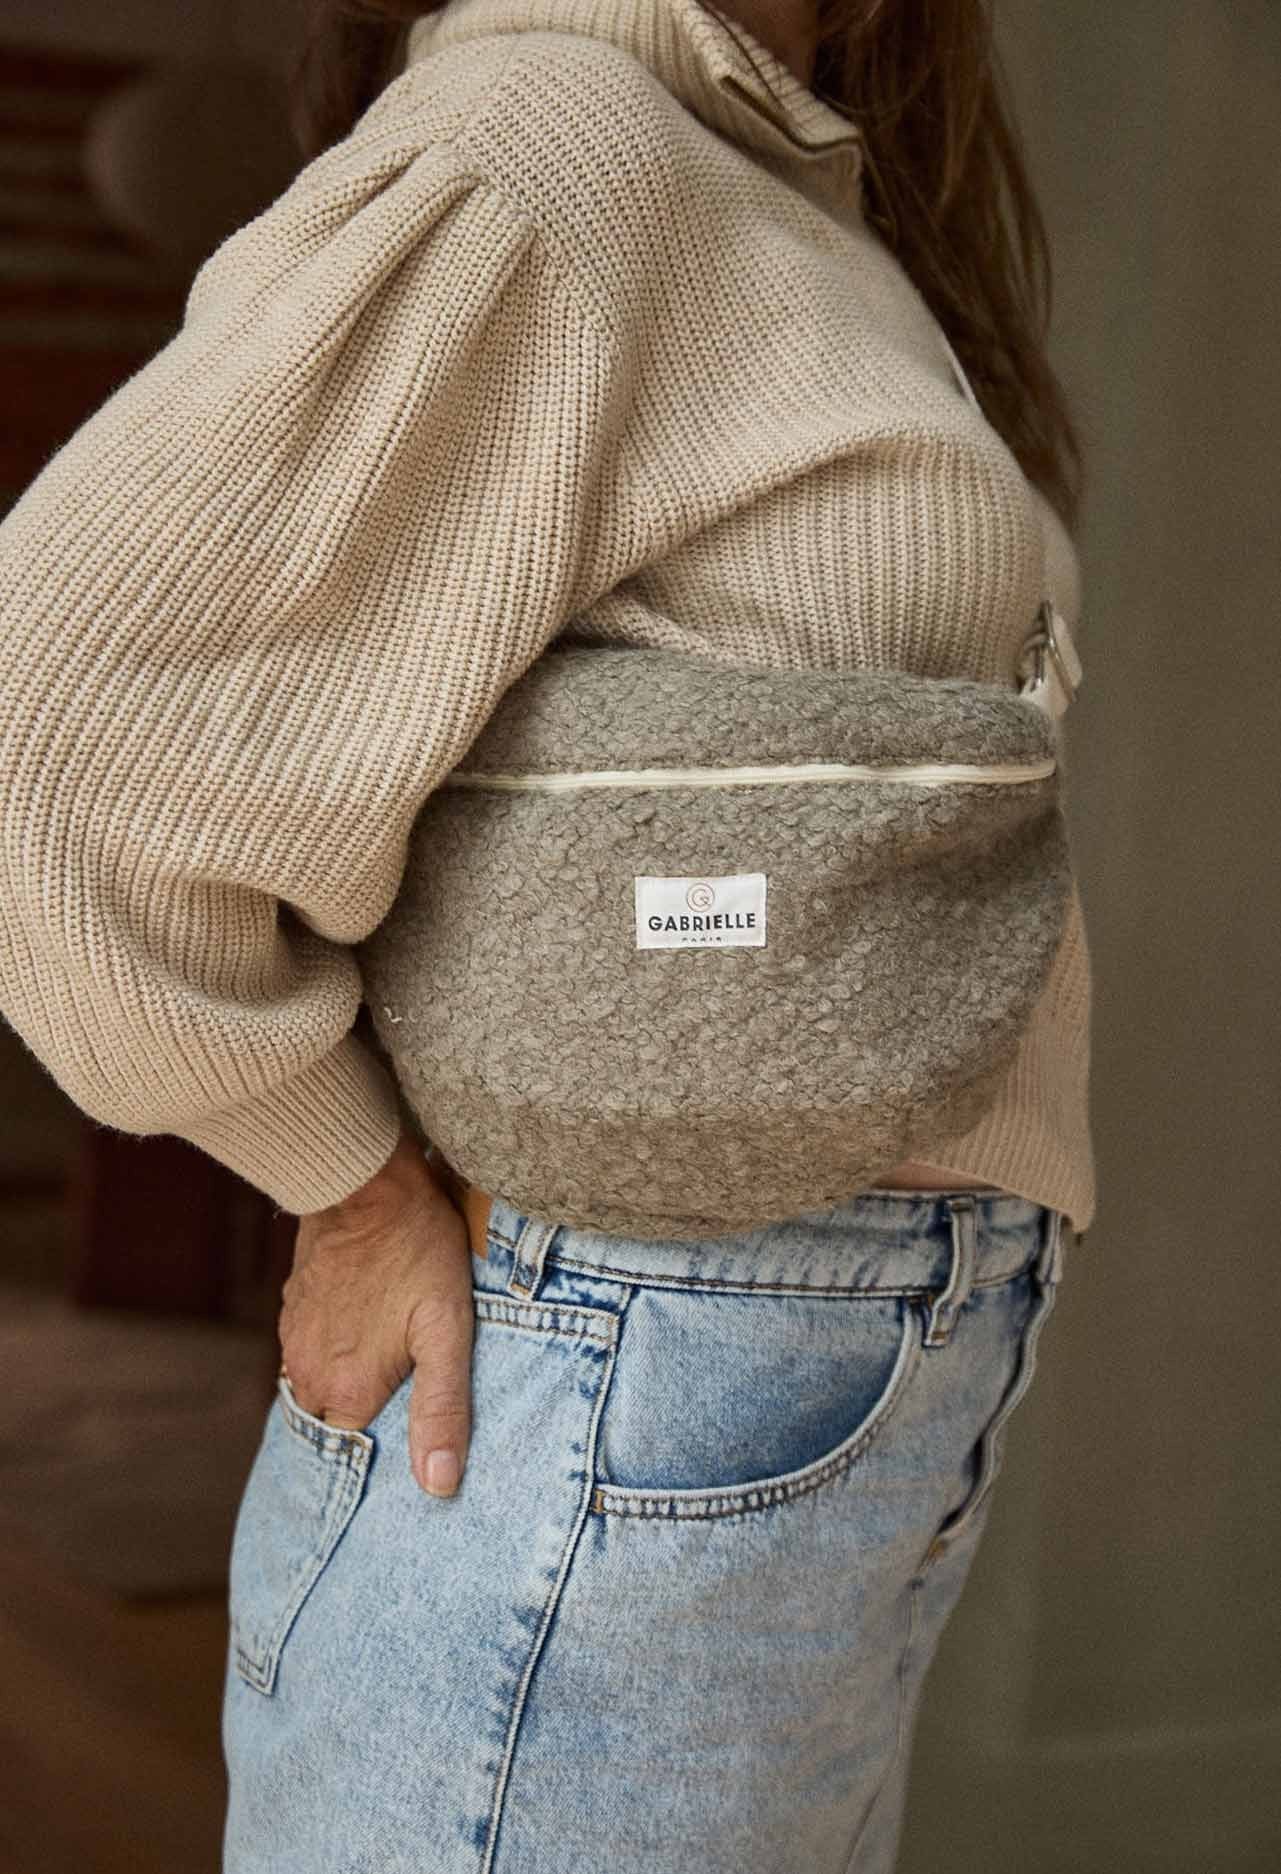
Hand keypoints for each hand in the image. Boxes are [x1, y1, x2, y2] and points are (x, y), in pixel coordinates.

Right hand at [279, 1129, 474, 1496]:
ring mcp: (294, 1339)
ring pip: (321, 1384)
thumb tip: (439, 1486)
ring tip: (392, 1359)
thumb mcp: (447, 1328)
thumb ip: (442, 1409)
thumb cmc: (417, 1249)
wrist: (365, 1180)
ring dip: (351, 1380)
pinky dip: (337, 1348)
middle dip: (369, 1416)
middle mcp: (308, 1375)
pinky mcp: (293, 1307)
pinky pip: (312, 1348)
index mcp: (346, 1392)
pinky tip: (370, 1325)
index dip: (389, 1447)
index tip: (415, 1428)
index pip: (359, 1454)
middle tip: (408, 1391)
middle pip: (338, 1421)